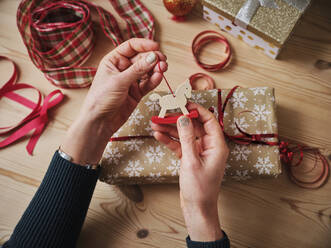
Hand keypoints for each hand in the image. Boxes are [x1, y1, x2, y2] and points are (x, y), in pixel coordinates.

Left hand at [62, 38, 166, 164]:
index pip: (131, 47)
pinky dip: (154, 80)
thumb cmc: (101, 99)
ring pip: (147, 71)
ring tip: (162, 69)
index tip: (155, 47)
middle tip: (162, 61)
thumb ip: (138, 69)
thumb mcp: (119, 81)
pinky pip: (148, 83)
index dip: (144, 45)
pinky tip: (159, 77)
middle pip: (142, 58)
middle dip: (153, 58)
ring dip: (156, 69)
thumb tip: (153, 57)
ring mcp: (131, 81)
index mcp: (113, 61)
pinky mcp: (137, 92)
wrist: (100, 122)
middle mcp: (123, 69)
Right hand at [151, 103, 228, 241]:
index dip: (196, 110)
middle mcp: (209, 146)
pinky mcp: (190, 158)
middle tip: (163, 114)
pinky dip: (170, 141)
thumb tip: (184, 117)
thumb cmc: (199, 188)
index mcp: (216, 145)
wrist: (197, 208)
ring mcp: (199, 152)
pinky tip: (159, 135)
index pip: (208, 120)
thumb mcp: (191, 161)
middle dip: (178, 120)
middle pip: (194, 126)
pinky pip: (180, 145)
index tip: (183, 103)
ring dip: (170, 130)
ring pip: (184, 135)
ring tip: (155, 124)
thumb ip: (186, 138)